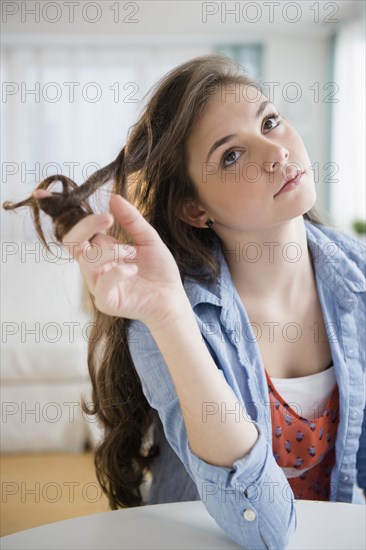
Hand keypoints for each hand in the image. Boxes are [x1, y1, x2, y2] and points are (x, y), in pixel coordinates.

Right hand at [34, 191, 185, 327]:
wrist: (173, 298)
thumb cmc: (160, 271)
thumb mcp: (148, 239)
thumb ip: (131, 220)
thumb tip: (113, 197)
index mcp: (102, 251)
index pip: (79, 234)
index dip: (82, 220)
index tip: (105, 213)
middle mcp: (96, 267)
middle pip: (72, 244)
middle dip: (86, 227)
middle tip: (107, 219)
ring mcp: (98, 285)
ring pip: (87, 261)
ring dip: (111, 251)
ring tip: (133, 252)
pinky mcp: (105, 302)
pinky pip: (101, 284)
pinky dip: (117, 271)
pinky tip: (133, 268)